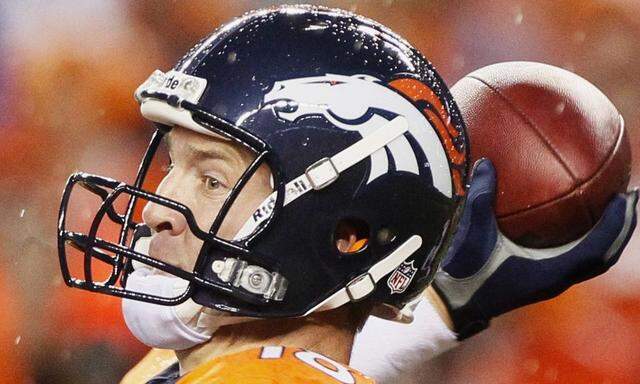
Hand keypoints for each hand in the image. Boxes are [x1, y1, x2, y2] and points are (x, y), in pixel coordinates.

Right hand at [432, 158, 637, 338]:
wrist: (455, 304)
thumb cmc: (466, 271)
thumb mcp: (473, 232)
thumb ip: (481, 197)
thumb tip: (487, 162)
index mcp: (550, 273)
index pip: (596, 249)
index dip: (615, 224)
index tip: (625, 197)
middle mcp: (557, 281)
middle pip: (604, 256)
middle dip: (622, 227)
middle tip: (630, 196)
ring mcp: (550, 282)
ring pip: (592, 260)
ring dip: (608, 235)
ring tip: (613, 208)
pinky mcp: (541, 281)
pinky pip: (574, 259)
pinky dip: (586, 240)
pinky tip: (575, 221)